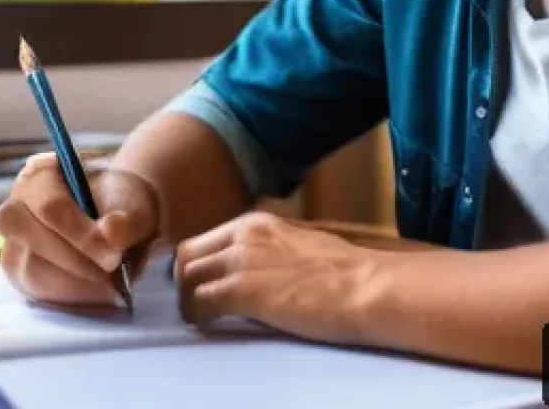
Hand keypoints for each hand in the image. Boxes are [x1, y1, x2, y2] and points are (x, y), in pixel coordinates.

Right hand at [0, 151, 160, 308]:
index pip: (51, 207)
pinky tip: (94, 291)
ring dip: (71, 281)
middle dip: (74, 259)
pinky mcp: (19, 271)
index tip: (114, 255)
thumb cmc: (122, 205)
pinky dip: (66, 294)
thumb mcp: (135, 206)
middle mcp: (18, 204)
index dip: (81, 235)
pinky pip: (33, 289)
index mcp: (42, 174)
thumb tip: (111, 232)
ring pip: (28, 268)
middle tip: (111, 270)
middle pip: (31, 237)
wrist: (119, 219)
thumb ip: (127, 220)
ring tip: (107, 283)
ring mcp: (14, 240)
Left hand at [174, 211, 376, 344]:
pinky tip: (213, 326)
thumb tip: (255, 268)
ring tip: (205, 318)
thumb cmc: (342, 272)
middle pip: (186, 258)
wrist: (363, 286)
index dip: (197, 267)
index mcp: (256, 223)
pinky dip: (199, 318)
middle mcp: (242, 234)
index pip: (202, 241)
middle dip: (186, 283)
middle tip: (198, 306)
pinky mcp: (241, 291)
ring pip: (186, 279)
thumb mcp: (297, 243)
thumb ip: (269, 248)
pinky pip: (199, 305)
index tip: (201, 286)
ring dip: (189, 301)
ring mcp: (240, 261)